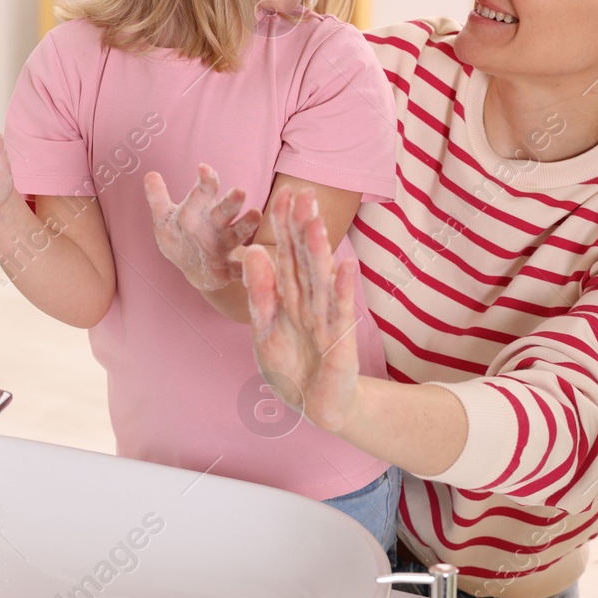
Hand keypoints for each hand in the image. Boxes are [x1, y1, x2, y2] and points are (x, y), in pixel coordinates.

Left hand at [144, 164, 261, 291]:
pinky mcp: (228, 269)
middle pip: (225, 211)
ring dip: (246, 225)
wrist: (196, 269)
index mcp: (201, 210)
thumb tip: (150, 174)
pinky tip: (254, 260)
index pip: (204, 192)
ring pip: (237, 234)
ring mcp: (224, 246)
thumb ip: (158, 198)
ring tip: (255, 214)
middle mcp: (216, 225)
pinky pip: (238, 268)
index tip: (203, 168)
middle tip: (240, 191)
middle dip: (231, 201)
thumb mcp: (165, 220)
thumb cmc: (182, 237)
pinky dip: (245, 266)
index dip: (205, 181)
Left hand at [242, 186, 359, 434]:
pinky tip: (346, 266)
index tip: (281, 193)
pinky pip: (338, 312)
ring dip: (319, 251)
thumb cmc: (290, 366)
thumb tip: (252, 250)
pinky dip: (342, 290)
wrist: (315, 405)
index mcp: (290, 296)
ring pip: (321, 279)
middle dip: (302, 227)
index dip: (284, 226)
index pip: (286, 254)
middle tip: (303, 192)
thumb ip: (260, 292)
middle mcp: (310, 300)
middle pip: (305, 258)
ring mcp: (326, 317)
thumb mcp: (265, 328)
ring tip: (316, 221)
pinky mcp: (339, 340)